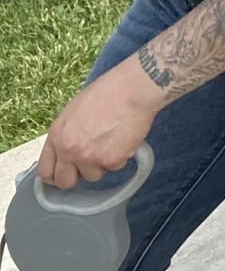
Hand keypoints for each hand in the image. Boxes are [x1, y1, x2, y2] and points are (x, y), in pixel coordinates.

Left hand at [37, 56, 163, 189]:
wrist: (134, 89)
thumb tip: (67, 151)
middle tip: (90, 163)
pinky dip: (122, 156)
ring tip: (113, 141)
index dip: (56, 175)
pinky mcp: (112, 160)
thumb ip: (66, 135)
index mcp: (57, 136)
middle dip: (78, 175)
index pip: (45, 171)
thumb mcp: (74, 111)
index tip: (64, 173)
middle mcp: (70, 150)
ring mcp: (90, 157)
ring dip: (103, 163)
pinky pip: (115, 167)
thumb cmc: (108, 92)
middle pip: (66, 181)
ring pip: (94, 175)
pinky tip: (125, 138)